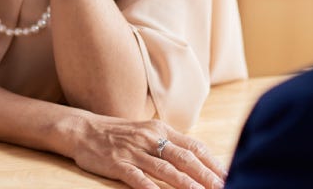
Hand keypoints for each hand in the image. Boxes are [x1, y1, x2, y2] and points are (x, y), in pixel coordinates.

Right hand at [71, 115, 225, 188]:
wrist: (82, 129)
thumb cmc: (118, 134)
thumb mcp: (147, 133)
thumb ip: (170, 145)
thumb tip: (198, 162)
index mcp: (160, 130)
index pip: (194, 147)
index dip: (213, 163)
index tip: (230, 176)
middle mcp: (150, 138)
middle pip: (185, 158)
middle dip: (207, 176)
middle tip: (225, 188)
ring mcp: (133, 151)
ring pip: (165, 169)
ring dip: (186, 184)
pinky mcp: (117, 163)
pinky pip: (137, 177)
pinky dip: (151, 188)